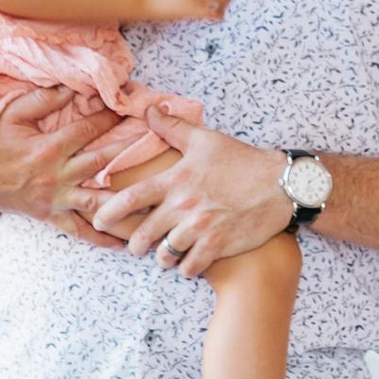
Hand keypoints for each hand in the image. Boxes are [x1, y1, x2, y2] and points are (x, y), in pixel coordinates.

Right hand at [0, 94, 149, 240]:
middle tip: (159, 145)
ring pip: (98, 203)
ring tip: (156, 206)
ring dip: (127, 204)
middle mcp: (56, 176)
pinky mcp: (50, 217)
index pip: (88, 129)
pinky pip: (79, 231)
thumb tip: (74, 86)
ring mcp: (55, 200)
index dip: (111, 116)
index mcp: (48, 149)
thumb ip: (44, 100)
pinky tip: (124, 244)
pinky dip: (101, 238)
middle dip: (131, 151)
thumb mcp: (12, 114)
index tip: (133, 105)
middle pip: (102, 163)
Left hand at [88, 120, 289, 278]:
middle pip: (143, 234)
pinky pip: (190, 266)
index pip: (131, 198)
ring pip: (165, 254)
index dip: (108, 211)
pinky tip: (188, 263)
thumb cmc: (243, 161)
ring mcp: (201, 229)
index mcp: (176, 180)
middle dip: (135, 244)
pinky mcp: (218, 245)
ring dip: (161, 257)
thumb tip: (150, 110)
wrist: (281, 185)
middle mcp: (184, 207)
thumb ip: (173, 128)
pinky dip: (186, 268)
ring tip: (164, 256)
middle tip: (136, 246)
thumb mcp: (206, 139)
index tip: (97, 220)